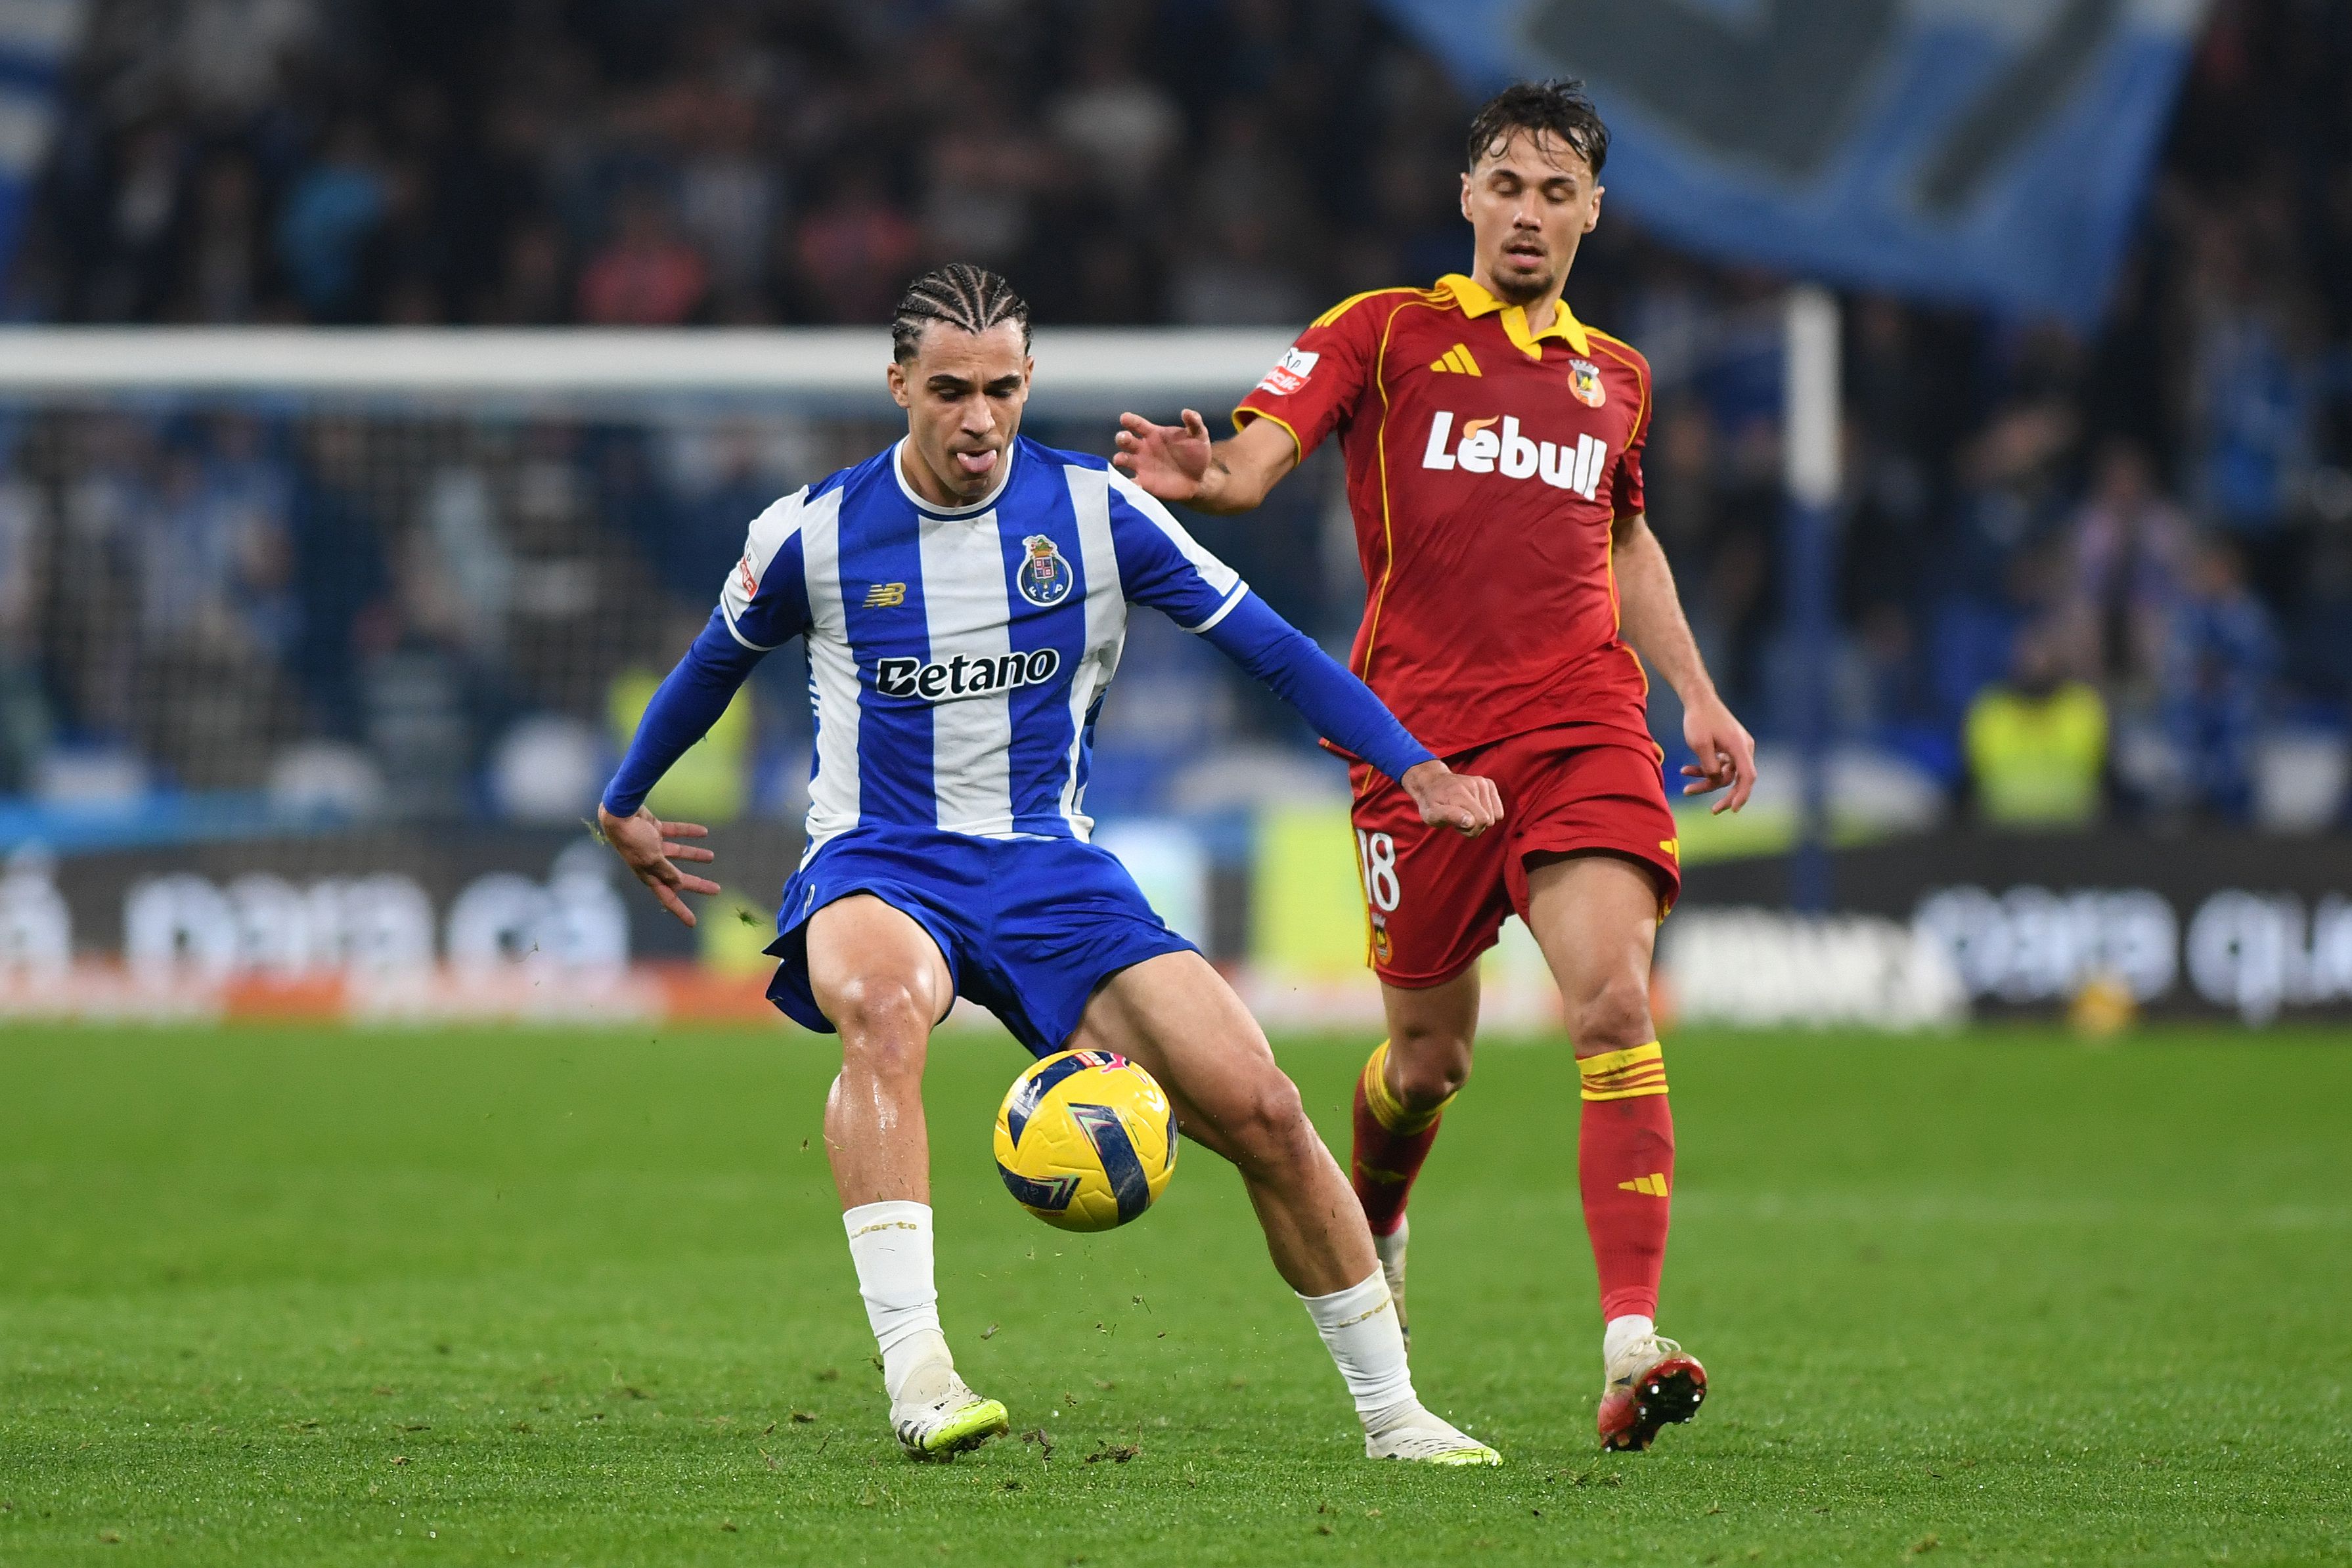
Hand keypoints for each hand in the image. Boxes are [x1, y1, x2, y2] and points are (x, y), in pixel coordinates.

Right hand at [597, 803, 719, 925]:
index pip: (667, 897)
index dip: (680, 910)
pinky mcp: (655, 830)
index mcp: (649, 875)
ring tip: (711, 857)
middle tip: (716, 889)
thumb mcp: (652, 859)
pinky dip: (689, 832)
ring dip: (695, 855)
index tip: (693, 922)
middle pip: (678, 878)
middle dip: (697, 884)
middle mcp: (651, 863)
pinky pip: (675, 832)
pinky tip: (704, 832)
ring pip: (678, 854)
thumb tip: (679, 885)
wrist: (619, 813)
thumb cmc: (634, 839)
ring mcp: (653, 846)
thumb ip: (667, 872)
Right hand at [1112, 409, 1212, 501]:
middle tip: (1125, 438)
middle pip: (1125, 440)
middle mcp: (1143, 448)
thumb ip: (1194, 422)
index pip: (1138, 424)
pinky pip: (1132, 483)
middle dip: (1122, 438)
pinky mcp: (1144, 482)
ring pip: (1123, 459)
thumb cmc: (1196, 454)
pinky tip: (1136, 484)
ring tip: (1122, 459)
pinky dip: (1130, 483)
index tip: (1124, 418)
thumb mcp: (1199, 435)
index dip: (1130, 420)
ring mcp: (1142, 465)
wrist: (1199, 479)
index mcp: (1153, 434)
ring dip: (1120, 458)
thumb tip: (1186, 412)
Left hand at [1401, 760, 1504, 837]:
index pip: (1480, 821)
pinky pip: (1499, 812)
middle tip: (1458, 818)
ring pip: (1494, 817)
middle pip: (1488, 821)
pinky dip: (1488, 813)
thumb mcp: (1431, 814)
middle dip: (1474, 826)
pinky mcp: (1488, 784)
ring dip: (1480, 820)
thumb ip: (1449, 817)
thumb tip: (1471, 821)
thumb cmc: (1431, 803)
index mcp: (1459, 793)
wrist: (1432, 783)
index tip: (1455, 825)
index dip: (1469, 831)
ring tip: (1464, 812)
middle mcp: (1473, 785)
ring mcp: (1482, 783)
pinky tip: (1473, 808)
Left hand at [1679, 695, 1757, 813]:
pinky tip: (1686, 771)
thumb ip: (1710, 766)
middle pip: (1737, 779)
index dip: (1742, 795)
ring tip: (1686, 787)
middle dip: (1724, 795)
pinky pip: (1720, 765)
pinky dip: (1706, 769)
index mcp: (1739, 746)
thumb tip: (1716, 780)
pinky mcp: (1729, 747)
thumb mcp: (1699, 744)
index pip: (1747, 776)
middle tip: (1713, 811)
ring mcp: (1737, 748)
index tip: (1732, 809)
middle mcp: (1743, 748)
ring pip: (1725, 773)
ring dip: (1707, 780)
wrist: (1698, 699)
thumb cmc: (1698, 719)